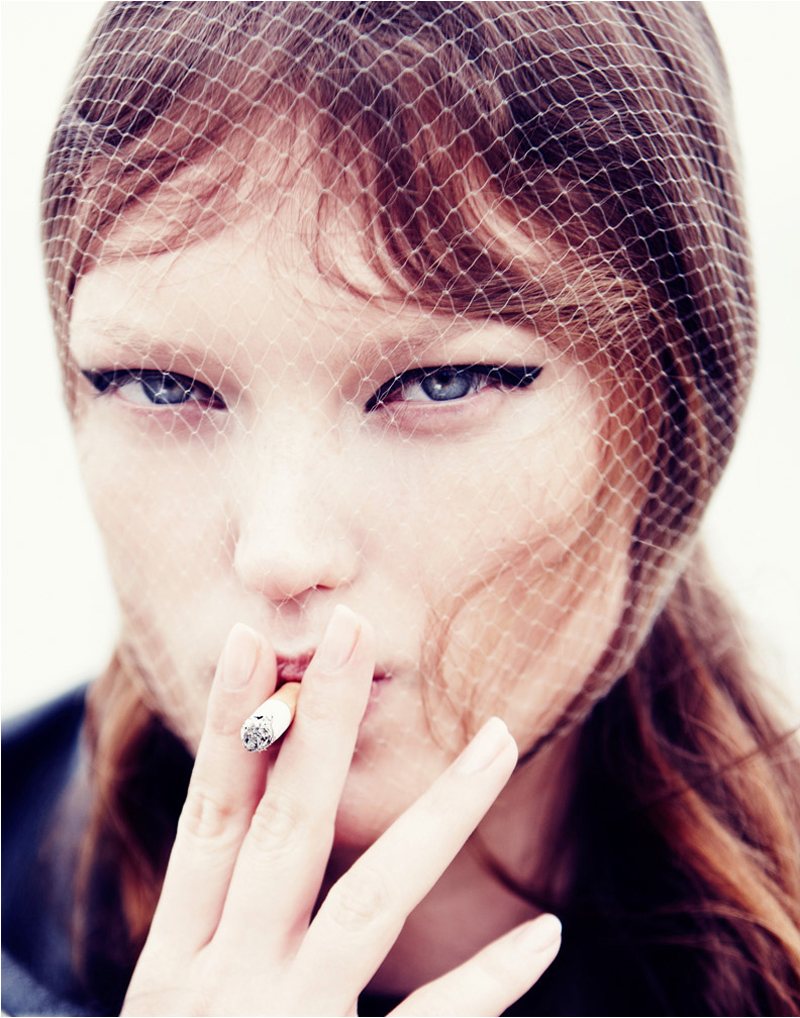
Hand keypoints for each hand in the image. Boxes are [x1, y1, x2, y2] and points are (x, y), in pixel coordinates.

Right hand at [121, 605, 560, 1015]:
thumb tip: (248, 831)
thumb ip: (214, 932)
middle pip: (283, 828)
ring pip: (370, 900)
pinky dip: (487, 980)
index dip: (229, 727)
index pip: (208, 818)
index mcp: (175, 963)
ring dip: (439, 812)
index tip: (255, 642)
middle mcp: (222, 986)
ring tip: (499, 737)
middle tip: (356, 632)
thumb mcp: (173, 1013)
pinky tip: (544, 933)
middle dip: (319, 724)